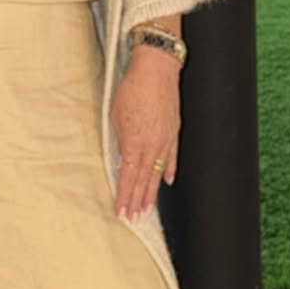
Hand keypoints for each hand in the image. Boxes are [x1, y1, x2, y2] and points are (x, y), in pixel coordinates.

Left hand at [110, 44, 180, 220]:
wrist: (156, 70)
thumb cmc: (133, 88)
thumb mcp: (115, 115)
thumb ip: (119, 138)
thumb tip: (121, 153)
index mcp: (134, 143)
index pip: (128, 177)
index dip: (124, 196)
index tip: (121, 211)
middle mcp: (151, 146)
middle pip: (143, 180)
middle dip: (138, 200)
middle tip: (134, 218)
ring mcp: (165, 140)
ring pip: (158, 173)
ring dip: (152, 192)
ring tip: (147, 208)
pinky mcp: (173, 131)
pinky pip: (172, 157)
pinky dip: (169, 171)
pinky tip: (166, 182)